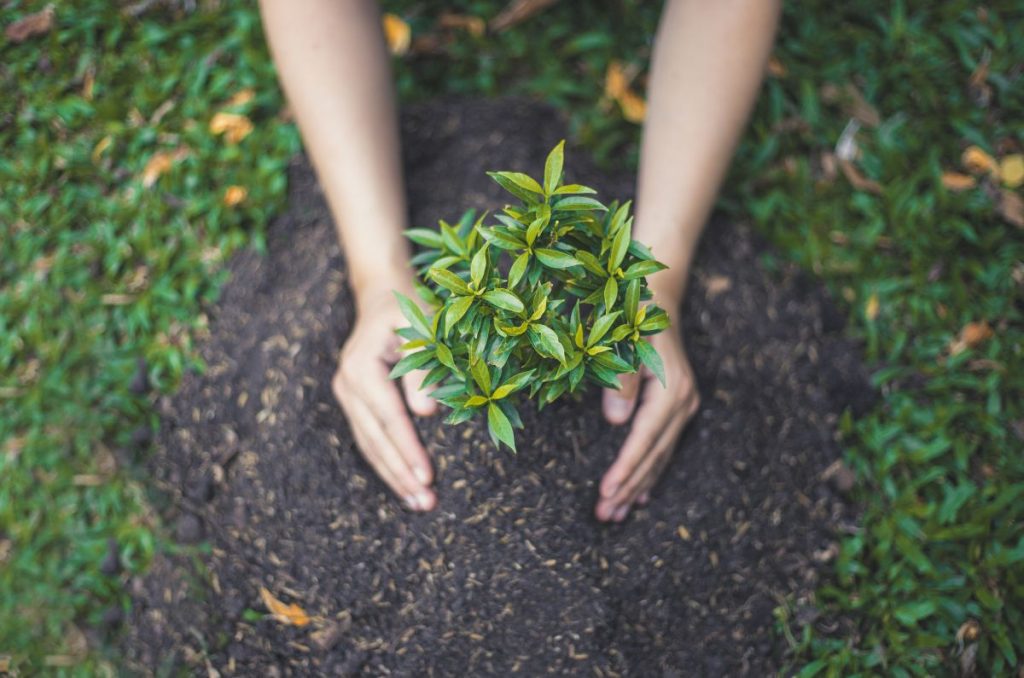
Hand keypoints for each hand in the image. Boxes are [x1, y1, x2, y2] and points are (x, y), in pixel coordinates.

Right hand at [332, 286, 437, 510]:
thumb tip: (427, 413)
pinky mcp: (354, 401)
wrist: (382, 295)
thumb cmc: (410, 308)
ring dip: (393, 476)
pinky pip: (369, 438)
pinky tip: (403, 483)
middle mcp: (347, 384)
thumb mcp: (423, 328)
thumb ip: (423, 370)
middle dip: (400, 474)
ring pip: (368, 445)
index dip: (408, 450)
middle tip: (425, 503)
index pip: (389, 418)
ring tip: (418, 503)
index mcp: (362, 368)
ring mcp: (346, 395)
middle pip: (375, 439)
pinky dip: (386, 462)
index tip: (427, 477)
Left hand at [595, 327, 699, 521]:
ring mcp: (684, 407)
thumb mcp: (623, 339)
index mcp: (670, 390)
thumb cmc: (634, 316)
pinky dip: (650, 474)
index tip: (605, 493)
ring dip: (637, 488)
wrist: (658, 299)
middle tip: (603, 516)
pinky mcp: (678, 408)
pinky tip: (640, 498)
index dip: (624, 468)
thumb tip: (615, 422)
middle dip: (628, 488)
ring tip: (614, 515)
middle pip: (652, 455)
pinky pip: (663, 449)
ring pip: (659, 457)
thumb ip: (621, 379)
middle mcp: (682, 403)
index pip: (643, 440)